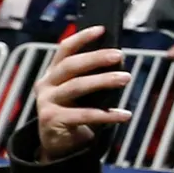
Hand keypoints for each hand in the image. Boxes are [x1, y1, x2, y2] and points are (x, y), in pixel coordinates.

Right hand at [35, 27, 131, 161]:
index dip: (82, 38)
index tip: (101, 29)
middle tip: (119, 55)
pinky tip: (124, 114)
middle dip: (96, 58)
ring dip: (103, 81)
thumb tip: (118, 61)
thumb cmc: (74, 111)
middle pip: (71, 66)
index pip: (65, 50)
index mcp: (53, 73)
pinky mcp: (52, 120)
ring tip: (126, 79)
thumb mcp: (80, 92)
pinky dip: (107, 115)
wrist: (58, 143)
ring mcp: (47, 102)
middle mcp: (47, 84)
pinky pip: (84, 115)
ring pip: (77, 86)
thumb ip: (92, 77)